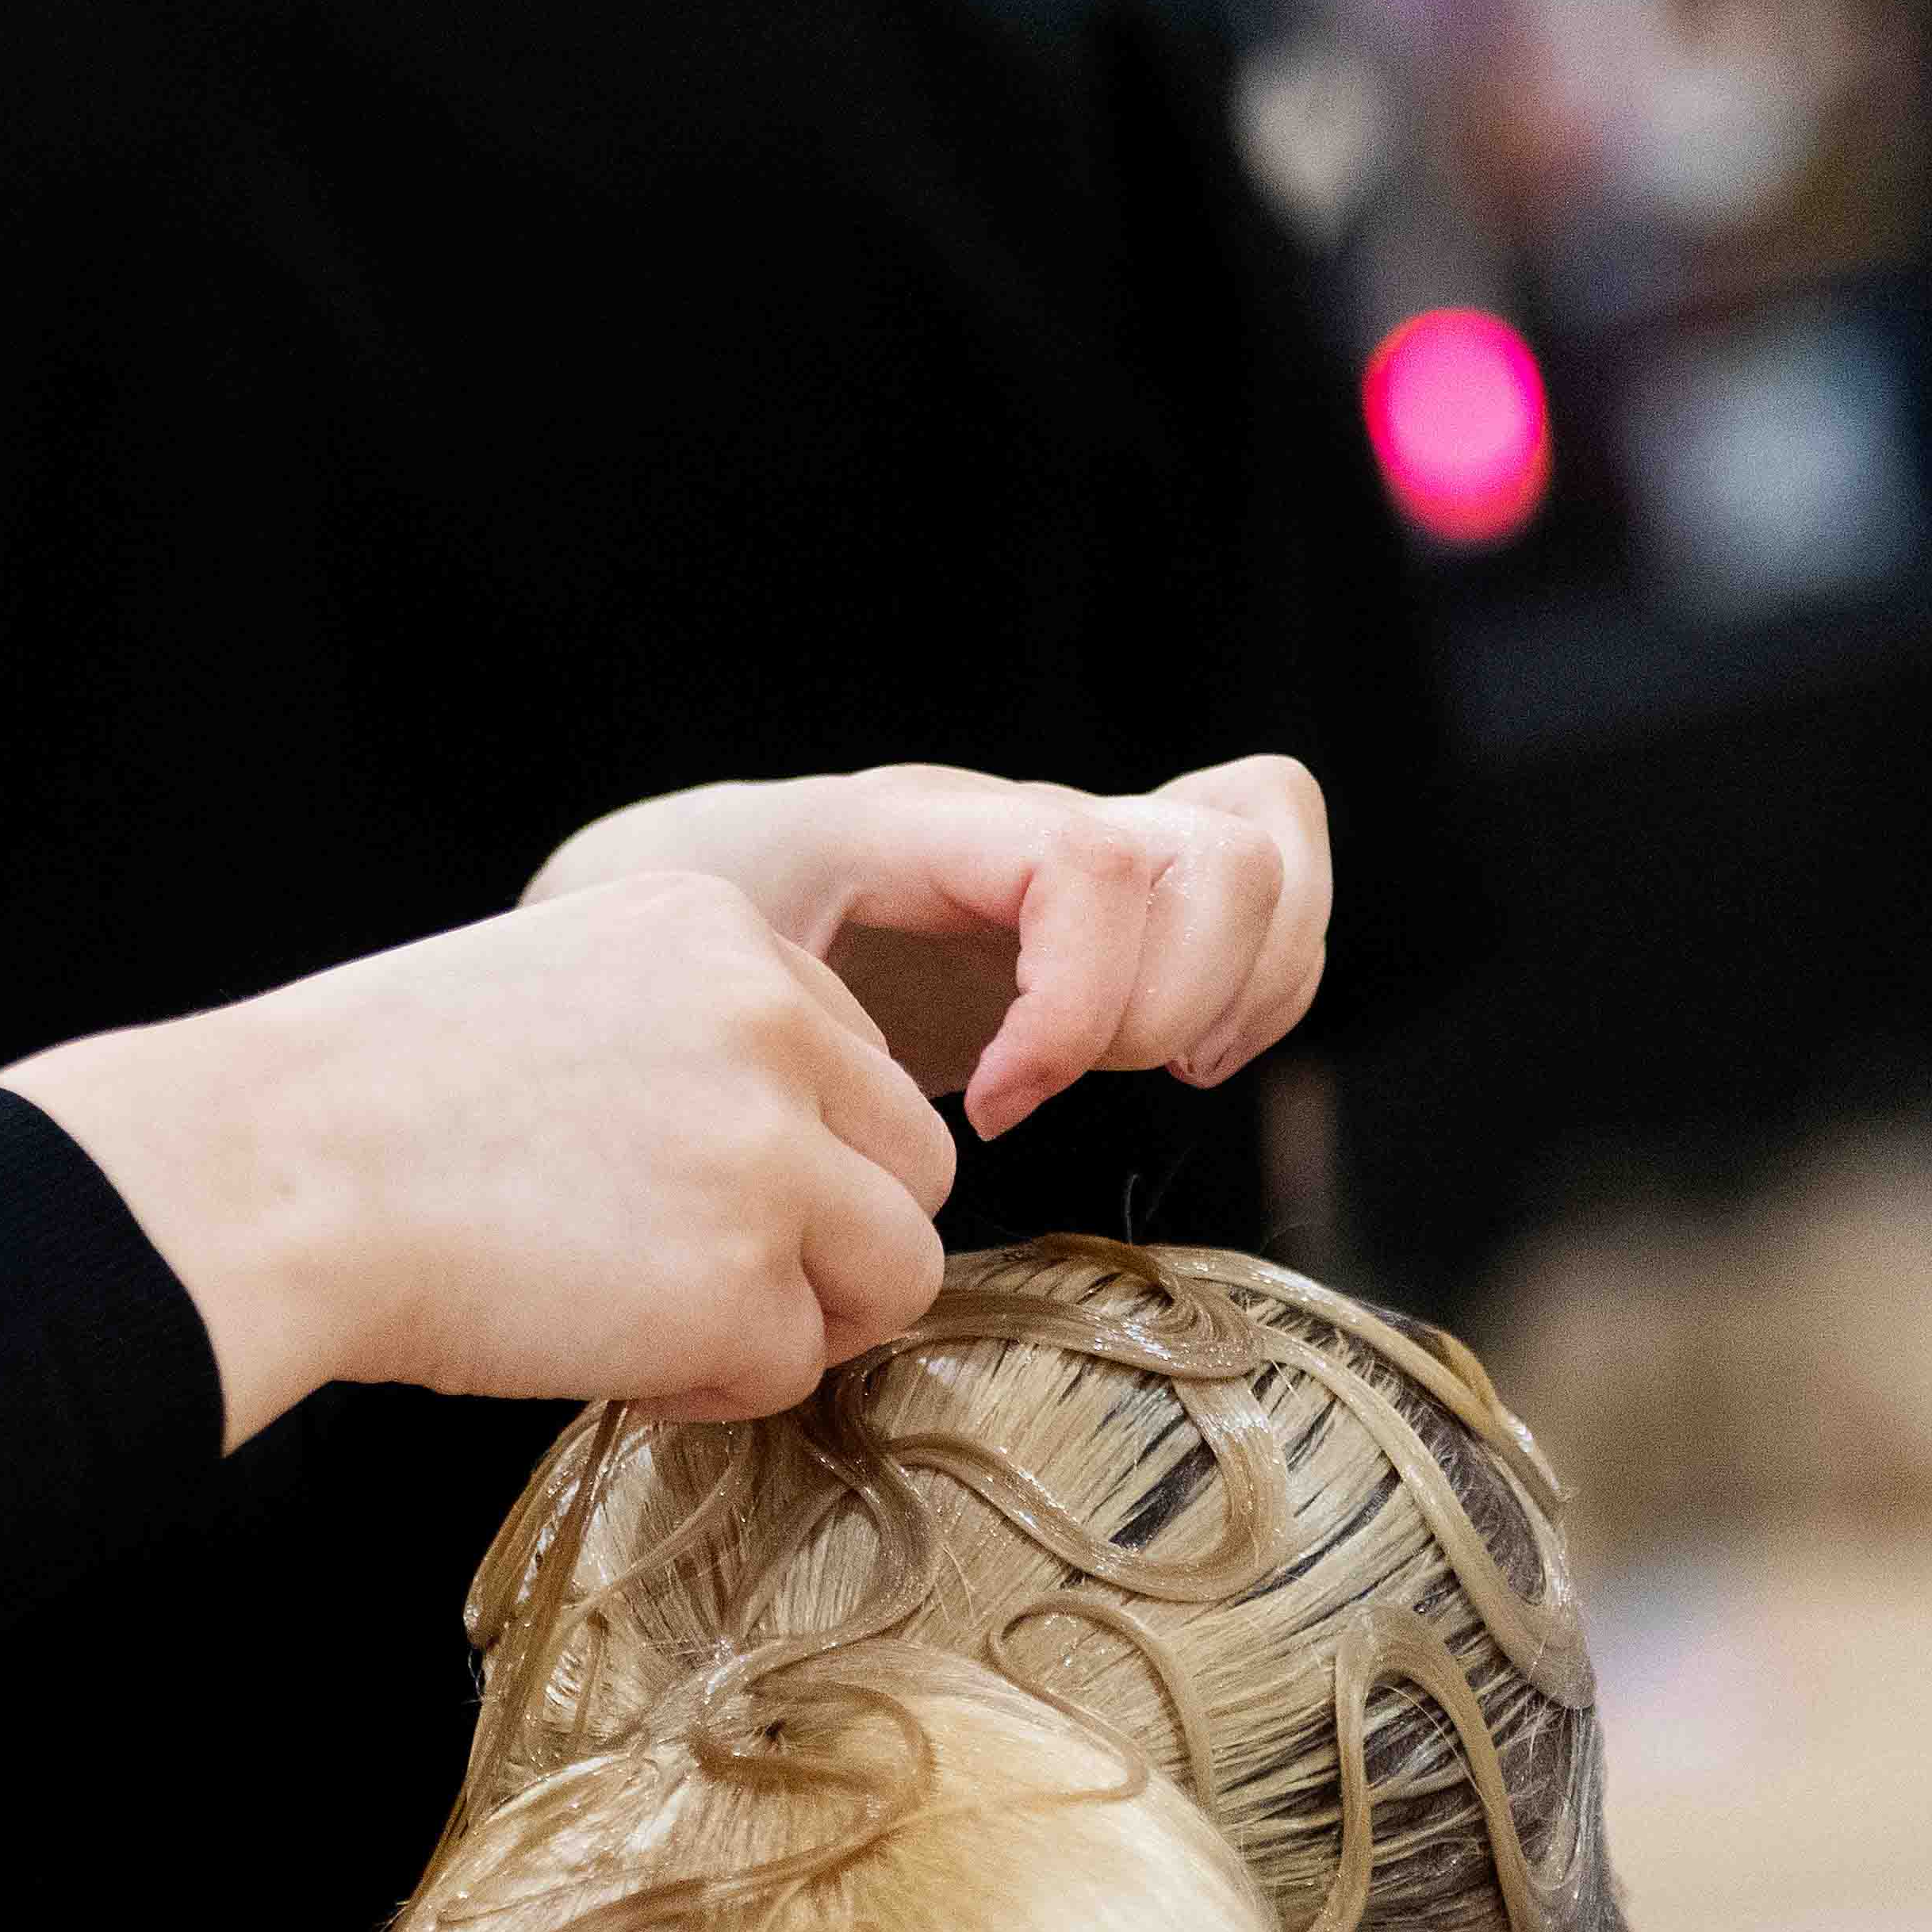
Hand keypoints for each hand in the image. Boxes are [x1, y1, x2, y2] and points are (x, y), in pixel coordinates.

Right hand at [0, 874, 957, 1447]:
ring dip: (801, 1320)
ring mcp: (765, 1152)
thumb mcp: (550, 989)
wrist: (267, 1174)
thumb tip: (765, 1159)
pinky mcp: (737, 1283)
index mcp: (720, 927)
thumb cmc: (362, 1098)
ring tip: (668, 1326)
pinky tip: (604, 1353)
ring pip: (898, 1271)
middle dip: (834, 1240)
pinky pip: (792, 1369)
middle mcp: (770, 1021)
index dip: (791, 1149)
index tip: (678, 1188)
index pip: (853, 1057)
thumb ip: (679, 1039)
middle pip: (915, 1163)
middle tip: (707, 1281)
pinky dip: (712, 1389)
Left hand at [521, 755, 1329, 1138]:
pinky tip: (1180, 1056)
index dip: (1074, 1005)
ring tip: (1151, 1067)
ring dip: (1240, 985)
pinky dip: (1262, 981)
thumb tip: (886, 1116)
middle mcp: (1018, 815)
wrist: (667, 884)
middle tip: (1059, 1082)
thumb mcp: (690, 973)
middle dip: (1171, 1002)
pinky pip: (1264, 882)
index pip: (1078, 864)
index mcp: (910, 824)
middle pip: (1222, 849)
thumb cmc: (671, 937)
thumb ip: (772, 1022)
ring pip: (1263, 848)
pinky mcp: (1114, 896)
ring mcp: (1079, 841)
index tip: (990, 1107)